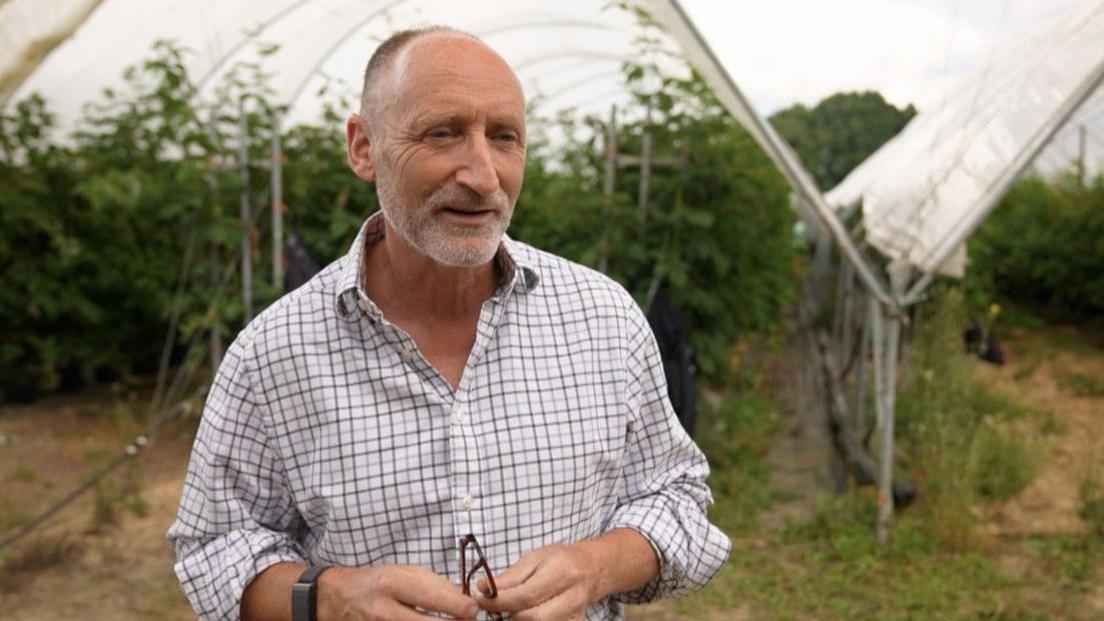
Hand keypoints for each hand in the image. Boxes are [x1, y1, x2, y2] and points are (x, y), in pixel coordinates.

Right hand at [320, 565, 478, 620]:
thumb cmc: (378, 582)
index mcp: (393, 584)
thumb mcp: (405, 573)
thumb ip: (436, 585)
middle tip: (467, 620)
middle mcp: (384, 611)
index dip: (461, 607)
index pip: (434, 599)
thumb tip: (465, 601)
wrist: (339, 598)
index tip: (473, 609)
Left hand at [474, 543, 599, 620]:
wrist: (592, 569)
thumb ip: (510, 575)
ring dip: (519, 620)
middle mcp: (573, 597)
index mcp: (562, 572)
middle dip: (508, 614)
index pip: (527, 595)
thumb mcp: (535, 558)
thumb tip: (483, 588)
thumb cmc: (561, 560)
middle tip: (495, 606)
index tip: (480, 599)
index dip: (500, 601)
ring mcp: (576, 615)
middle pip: (533, 617)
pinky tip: (525, 614)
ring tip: (511, 609)